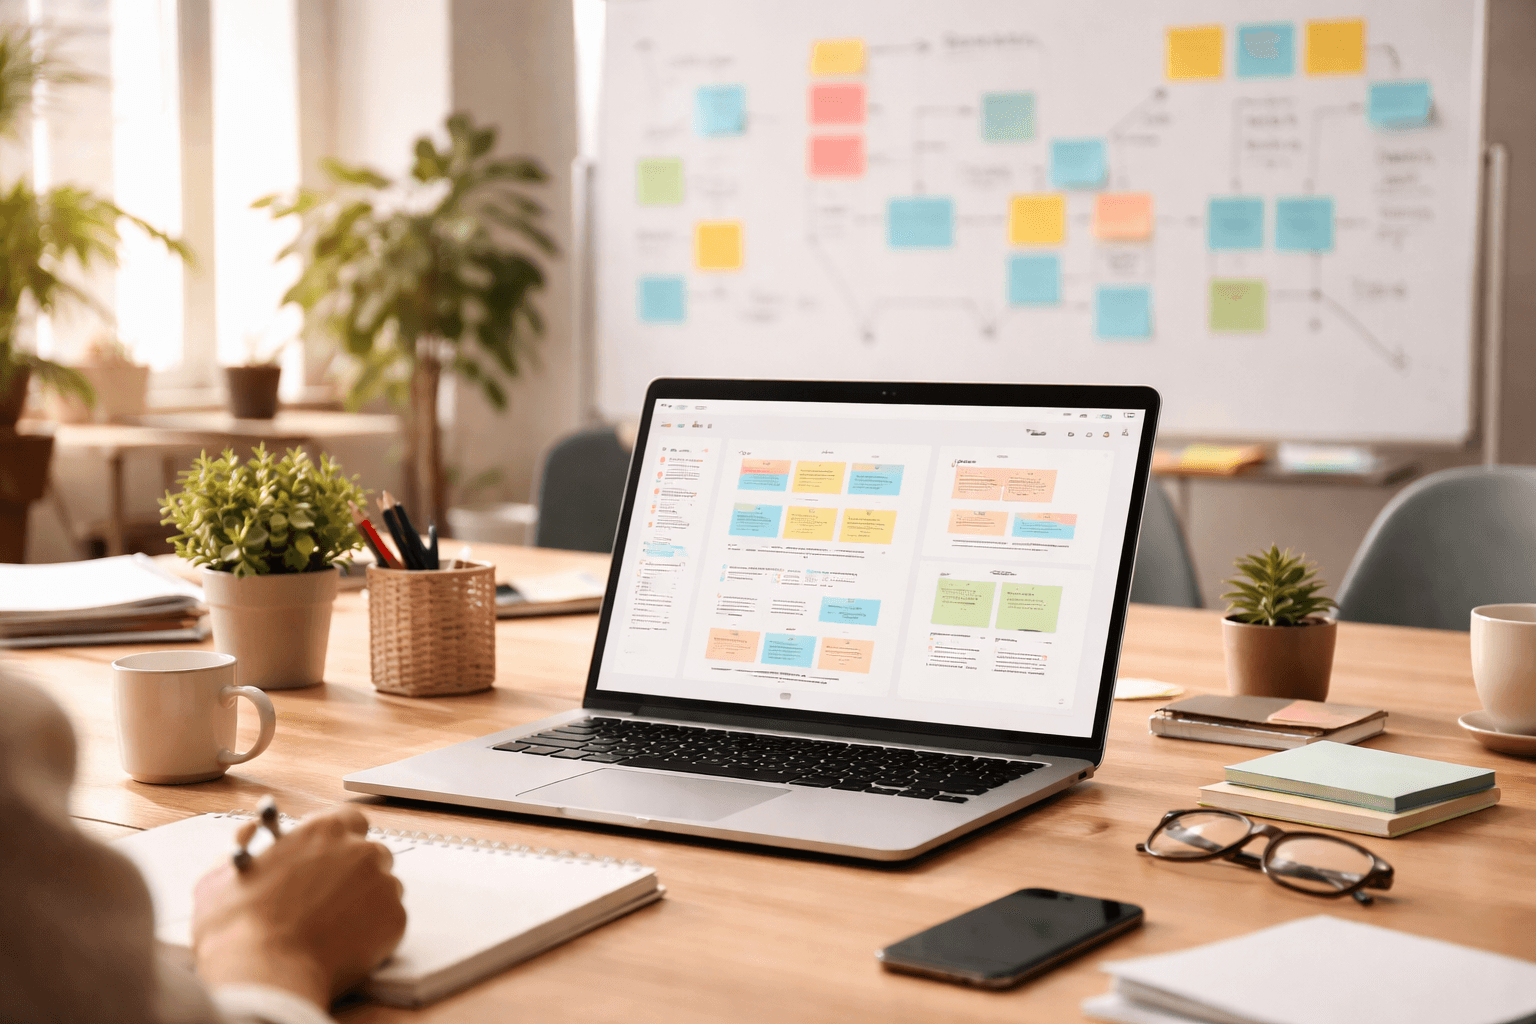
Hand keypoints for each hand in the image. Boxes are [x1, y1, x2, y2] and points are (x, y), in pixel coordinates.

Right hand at [192, 805, 406, 1007]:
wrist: (264, 972)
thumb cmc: (239, 927)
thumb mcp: (230, 876)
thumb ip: (249, 855)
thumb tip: (247, 842)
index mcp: (321, 830)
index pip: (350, 820)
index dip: (341, 839)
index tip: (330, 856)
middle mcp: (358, 849)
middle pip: (371, 855)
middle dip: (356, 873)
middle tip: (332, 899)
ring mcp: (382, 882)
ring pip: (384, 887)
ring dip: (366, 902)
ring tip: (334, 928)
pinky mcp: (395, 917)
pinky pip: (390, 919)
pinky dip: (374, 932)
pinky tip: (345, 946)